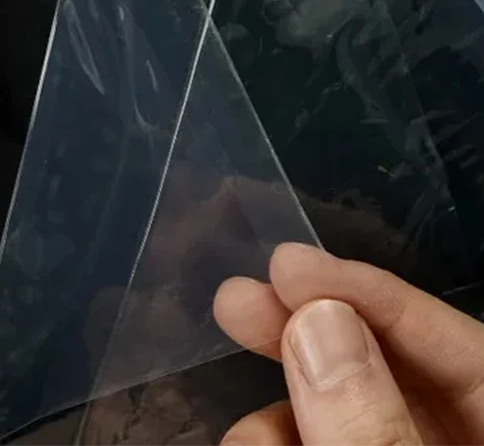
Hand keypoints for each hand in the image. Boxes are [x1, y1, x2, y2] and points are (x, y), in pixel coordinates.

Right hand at [213, 243, 483, 444]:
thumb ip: (371, 427)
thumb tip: (315, 320)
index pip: (458, 343)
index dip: (369, 295)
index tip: (285, 265)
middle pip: (395, 372)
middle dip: (310, 334)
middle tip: (237, 303)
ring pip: (351, 415)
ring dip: (284, 408)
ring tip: (242, 434)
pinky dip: (286, 443)